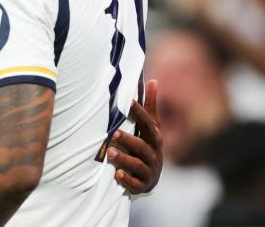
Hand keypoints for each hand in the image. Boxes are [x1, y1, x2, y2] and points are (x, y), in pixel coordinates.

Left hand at [107, 79, 162, 194]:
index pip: (148, 124)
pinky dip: (127, 179)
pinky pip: (136, 184)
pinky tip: (117, 174)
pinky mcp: (142, 185)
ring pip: (138, 165)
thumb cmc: (147, 145)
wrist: (151, 176)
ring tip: (110, 153)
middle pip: (143, 146)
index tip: (128, 100)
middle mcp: (154, 154)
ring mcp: (149, 171)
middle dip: (129, 140)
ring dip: (124, 159)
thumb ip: (149, 106)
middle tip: (113, 133)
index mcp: (154, 138)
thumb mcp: (150, 127)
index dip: (139, 112)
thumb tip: (152, 81)